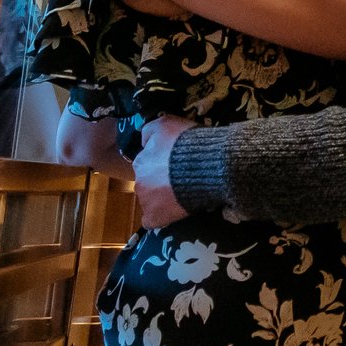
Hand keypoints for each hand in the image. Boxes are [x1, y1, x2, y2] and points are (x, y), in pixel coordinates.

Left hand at [134, 115, 192, 229]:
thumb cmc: (187, 143)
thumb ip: (148, 131)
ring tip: (183, 194)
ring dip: (162, 198)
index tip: (177, 165)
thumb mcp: (165, 124)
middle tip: (181, 180)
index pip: (147, 165)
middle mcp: (139, 181)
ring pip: (150, 201)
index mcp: (141, 161)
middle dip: (160, 182)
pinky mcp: (155, 217)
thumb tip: (143, 141)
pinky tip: (175, 211)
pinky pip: (153, 221)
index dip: (162, 165)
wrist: (207, 166)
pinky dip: (162, 217)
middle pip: (148, 183)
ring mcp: (146, 201)